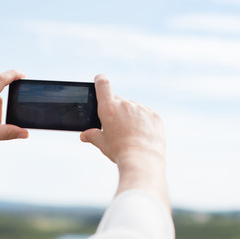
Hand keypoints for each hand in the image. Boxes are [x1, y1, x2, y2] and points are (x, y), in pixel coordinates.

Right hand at [80, 74, 169, 208]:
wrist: (142, 159)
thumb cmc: (119, 151)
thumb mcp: (102, 144)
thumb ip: (92, 136)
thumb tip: (84, 135)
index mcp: (108, 108)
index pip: (103, 84)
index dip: (100, 80)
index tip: (100, 79)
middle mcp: (125, 104)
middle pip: (119, 101)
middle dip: (117, 110)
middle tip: (117, 127)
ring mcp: (141, 108)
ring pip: (134, 108)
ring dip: (131, 116)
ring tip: (131, 135)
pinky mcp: (154, 115)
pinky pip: (147, 115)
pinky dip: (144, 121)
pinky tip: (142, 135)